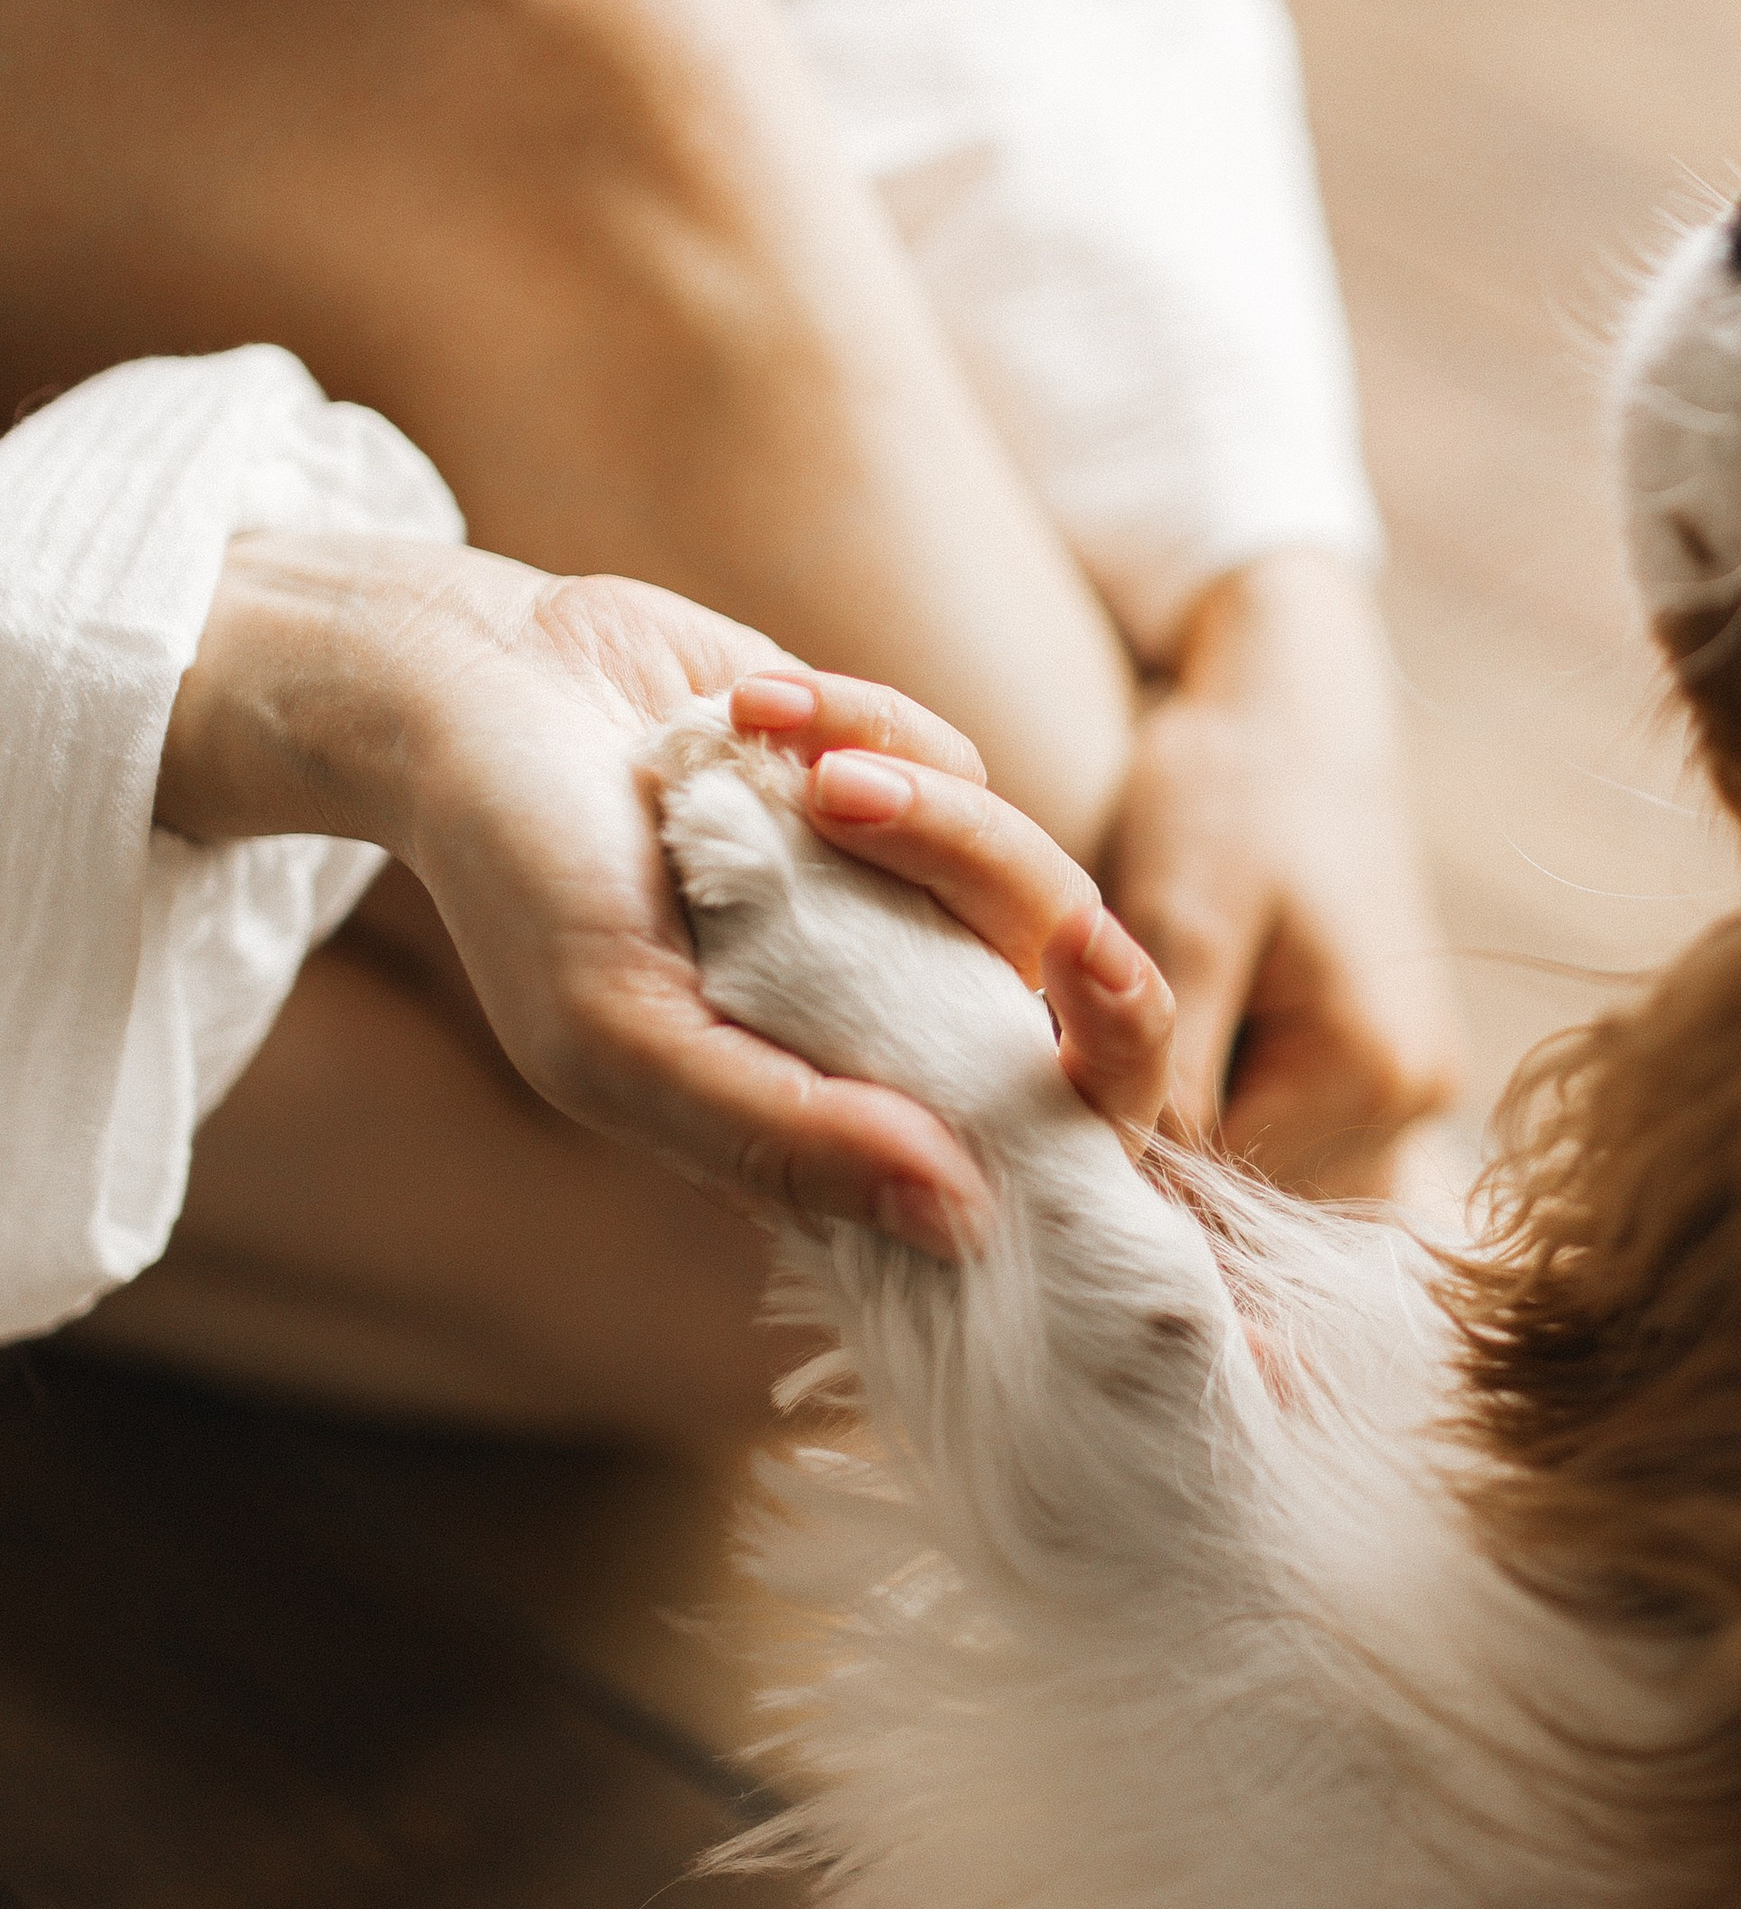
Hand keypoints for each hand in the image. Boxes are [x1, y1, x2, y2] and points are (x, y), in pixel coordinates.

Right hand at [157, 535, 1116, 1257]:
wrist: (473, 688)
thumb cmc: (524, 884)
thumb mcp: (621, 1036)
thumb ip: (781, 1139)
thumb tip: (963, 1220)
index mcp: (835, 1113)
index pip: (1028, 1153)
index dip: (1099, 1101)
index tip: (1092, 1022)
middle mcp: (889, 1017)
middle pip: (1078, 1021)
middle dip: (1093, 970)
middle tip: (1078, 942)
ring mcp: (899, 898)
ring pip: (1022, 878)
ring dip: (920, 817)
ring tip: (783, 768)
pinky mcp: (897, 776)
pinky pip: (954, 759)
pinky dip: (855, 723)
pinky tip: (739, 708)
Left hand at [1102, 551, 1461, 1195]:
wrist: (1295, 692)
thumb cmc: (1231, 783)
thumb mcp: (1181, 920)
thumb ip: (1159, 1065)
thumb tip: (1114, 1195)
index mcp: (1372, 1072)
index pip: (1209, 1180)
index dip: (1109, 1150)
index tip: (1023, 1104)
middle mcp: (1410, 1097)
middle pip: (1235, 1180)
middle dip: (1145, 1132)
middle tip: (1053, 1061)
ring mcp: (1404, 1080)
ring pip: (1247, 1151)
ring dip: (1175, 1107)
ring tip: (1106, 1026)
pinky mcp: (1378, 1053)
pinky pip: (1272, 1109)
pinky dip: (1210, 1075)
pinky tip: (1169, 1013)